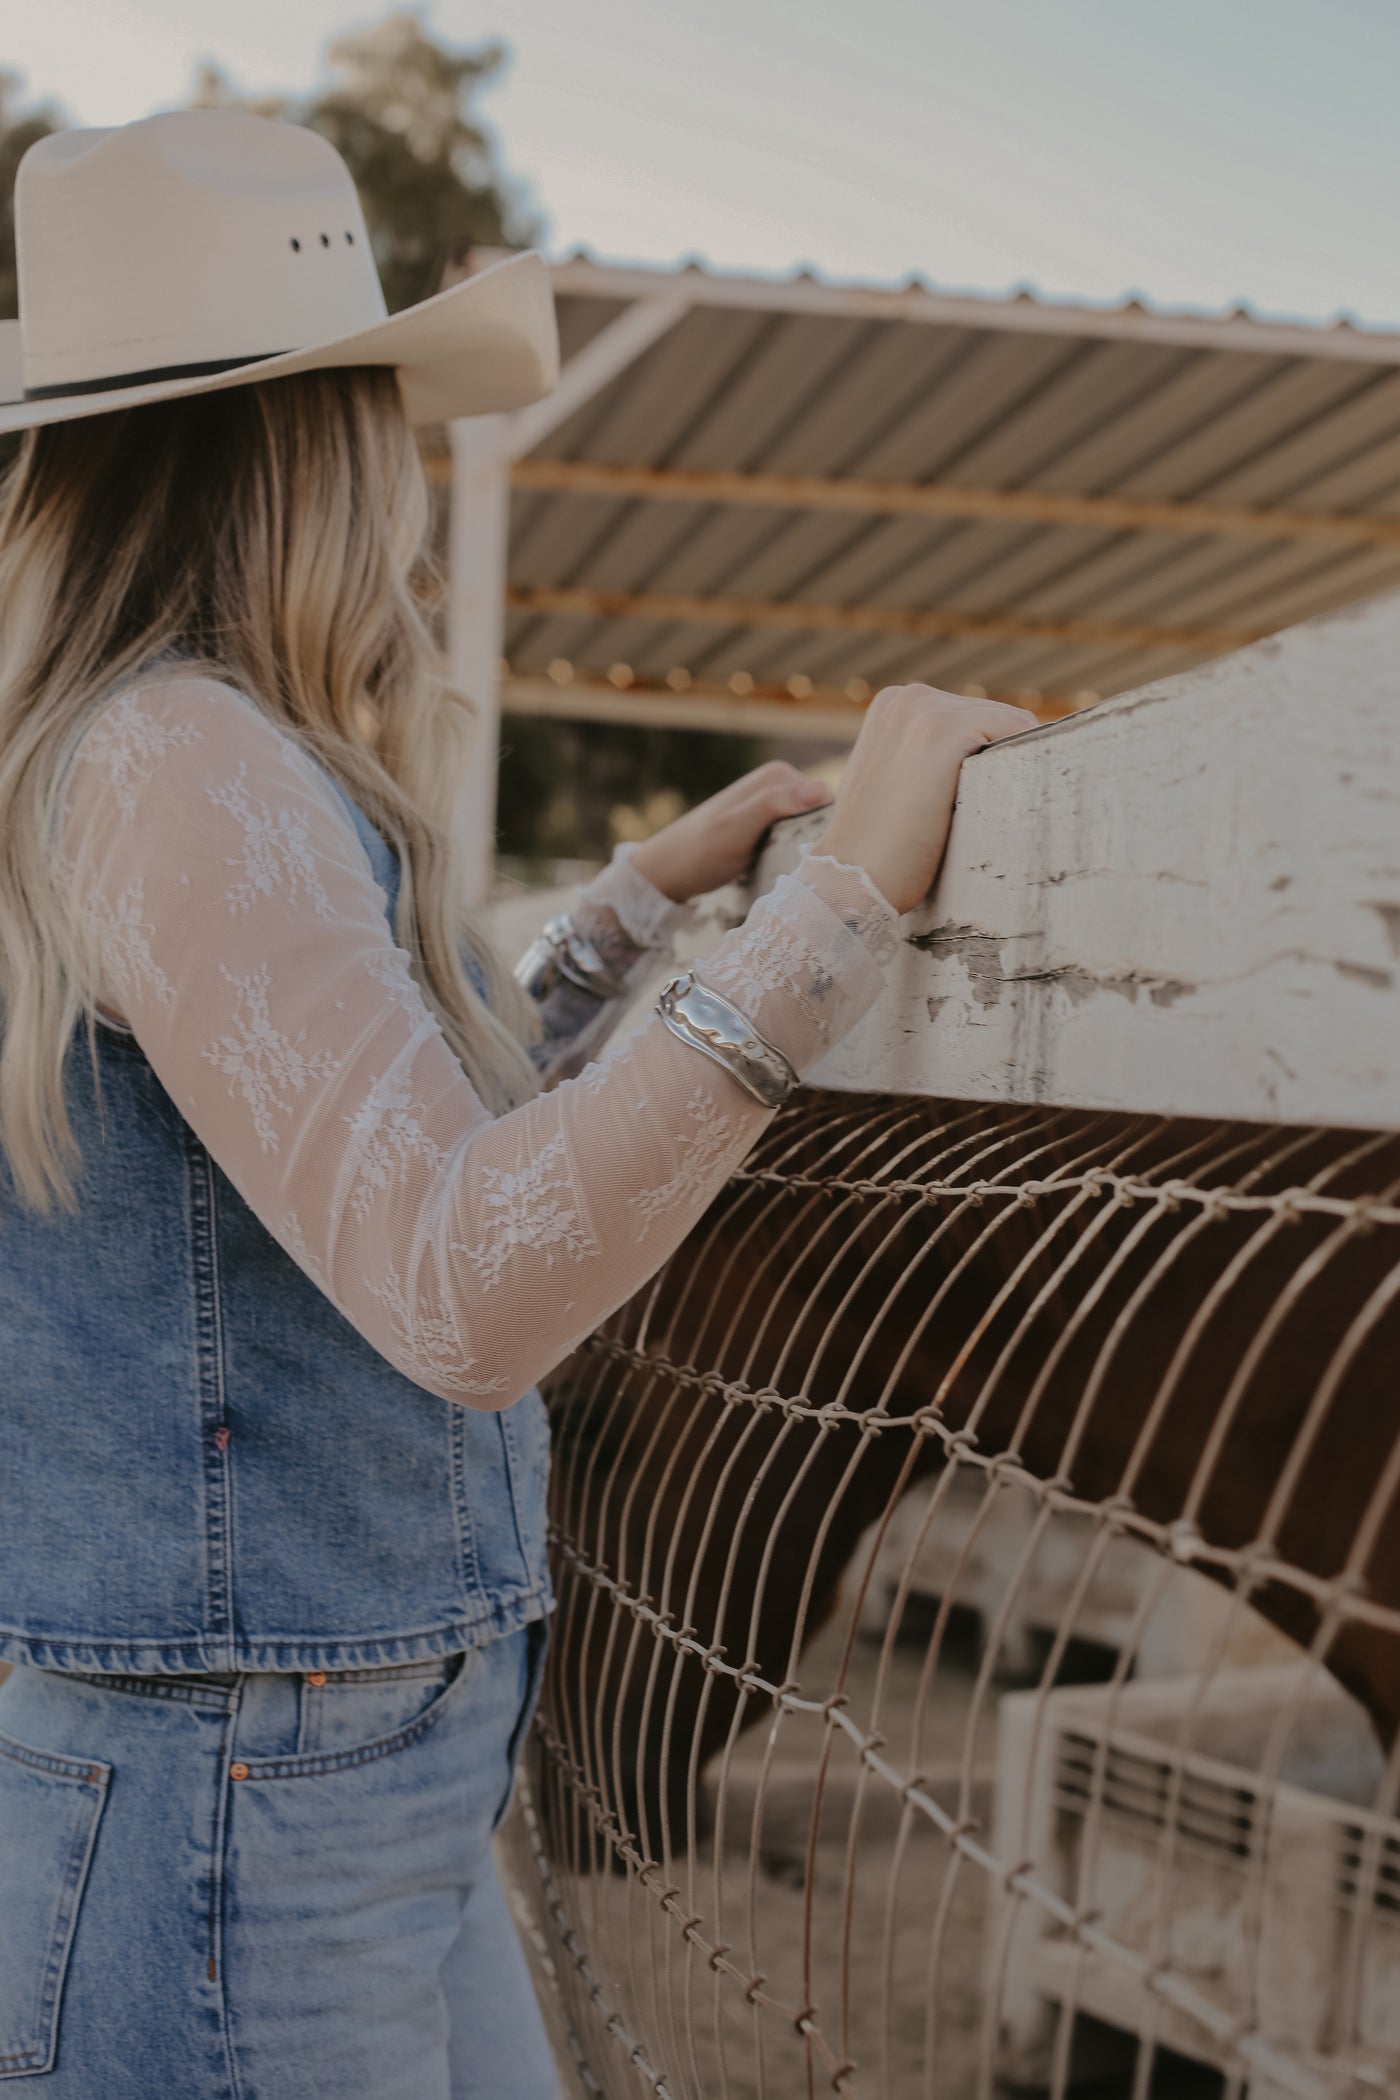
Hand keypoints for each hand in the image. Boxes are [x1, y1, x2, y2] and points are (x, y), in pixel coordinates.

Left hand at [627, 761, 831, 902]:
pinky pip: (797, 841)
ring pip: (811, 831)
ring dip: (808, 852)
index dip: (831, 830)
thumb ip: (775, 805)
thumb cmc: (700, 851)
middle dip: (819, 842)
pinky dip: (796, 857)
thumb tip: (823, 789)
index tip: (819, 860)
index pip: (830, 802)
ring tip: (795, 875)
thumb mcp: (738, 828)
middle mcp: (781, 785)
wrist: (667, 872)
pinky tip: (787, 873)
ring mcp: (774, 807)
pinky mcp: (769, 829)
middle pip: (823, 817)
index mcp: (780, 775)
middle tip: (805, 872)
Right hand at [817, 686, 1038, 915]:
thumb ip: (925, 758)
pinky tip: (1001, 800)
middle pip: (994, 716)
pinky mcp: (944, 732)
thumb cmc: (877, 846)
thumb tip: (978, 760)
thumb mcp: (895, 782)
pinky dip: (1020, 764)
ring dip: (1009, 766)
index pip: (971, 715)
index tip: (978, 796)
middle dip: (998, 758)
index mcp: (894, 704)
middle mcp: (909, 696)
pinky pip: (1015, 731)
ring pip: (1009, 724)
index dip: (985, 756)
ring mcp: (925, 710)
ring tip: (984, 808)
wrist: (851, 877)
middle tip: (980, 809)